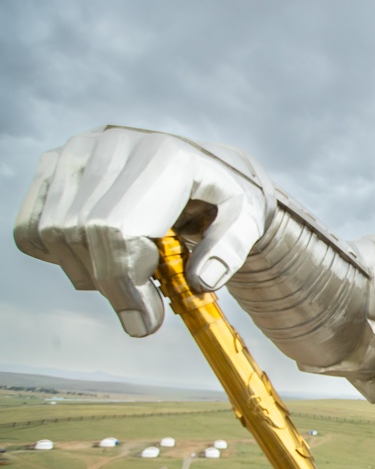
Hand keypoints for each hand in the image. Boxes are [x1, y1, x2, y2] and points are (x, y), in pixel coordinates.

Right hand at [14, 126, 273, 336]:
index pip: (118, 229)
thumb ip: (231, 249)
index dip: (125, 284)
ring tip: (130, 273)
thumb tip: (202, 281)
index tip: (146, 322)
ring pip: (54, 234)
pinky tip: (100, 255)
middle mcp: (113, 145)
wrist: (203, 166)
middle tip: (143, 313)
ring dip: (88, 273)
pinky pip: (33, 228)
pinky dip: (59, 256)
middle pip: (84, 234)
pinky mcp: (55, 164)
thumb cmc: (224, 198)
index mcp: (164, 157)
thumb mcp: (247, 220)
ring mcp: (78, 151)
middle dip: (112, 287)